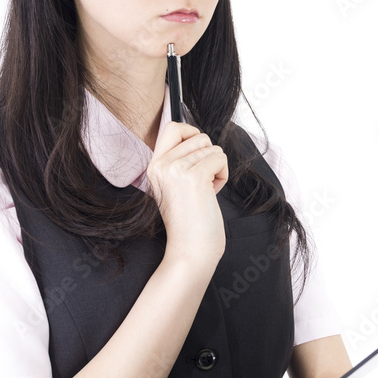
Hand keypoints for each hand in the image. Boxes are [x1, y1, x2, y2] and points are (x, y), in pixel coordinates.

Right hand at [145, 121, 228, 262]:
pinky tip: (212, 193)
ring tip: (205, 191)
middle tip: (202, 182)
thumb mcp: (175, 185)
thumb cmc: (189, 221)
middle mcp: (161, 165)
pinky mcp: (194, 177)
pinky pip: (220, 159)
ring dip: (216, 168)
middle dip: (208, 156)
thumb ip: (180, 161)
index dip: (192, 133)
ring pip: (212, 148)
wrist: (190, 250)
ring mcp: (176, 169)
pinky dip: (223, 175)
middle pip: (198, 136)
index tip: (198, 154)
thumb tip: (197, 137)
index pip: (172, 127)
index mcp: (154, 166)